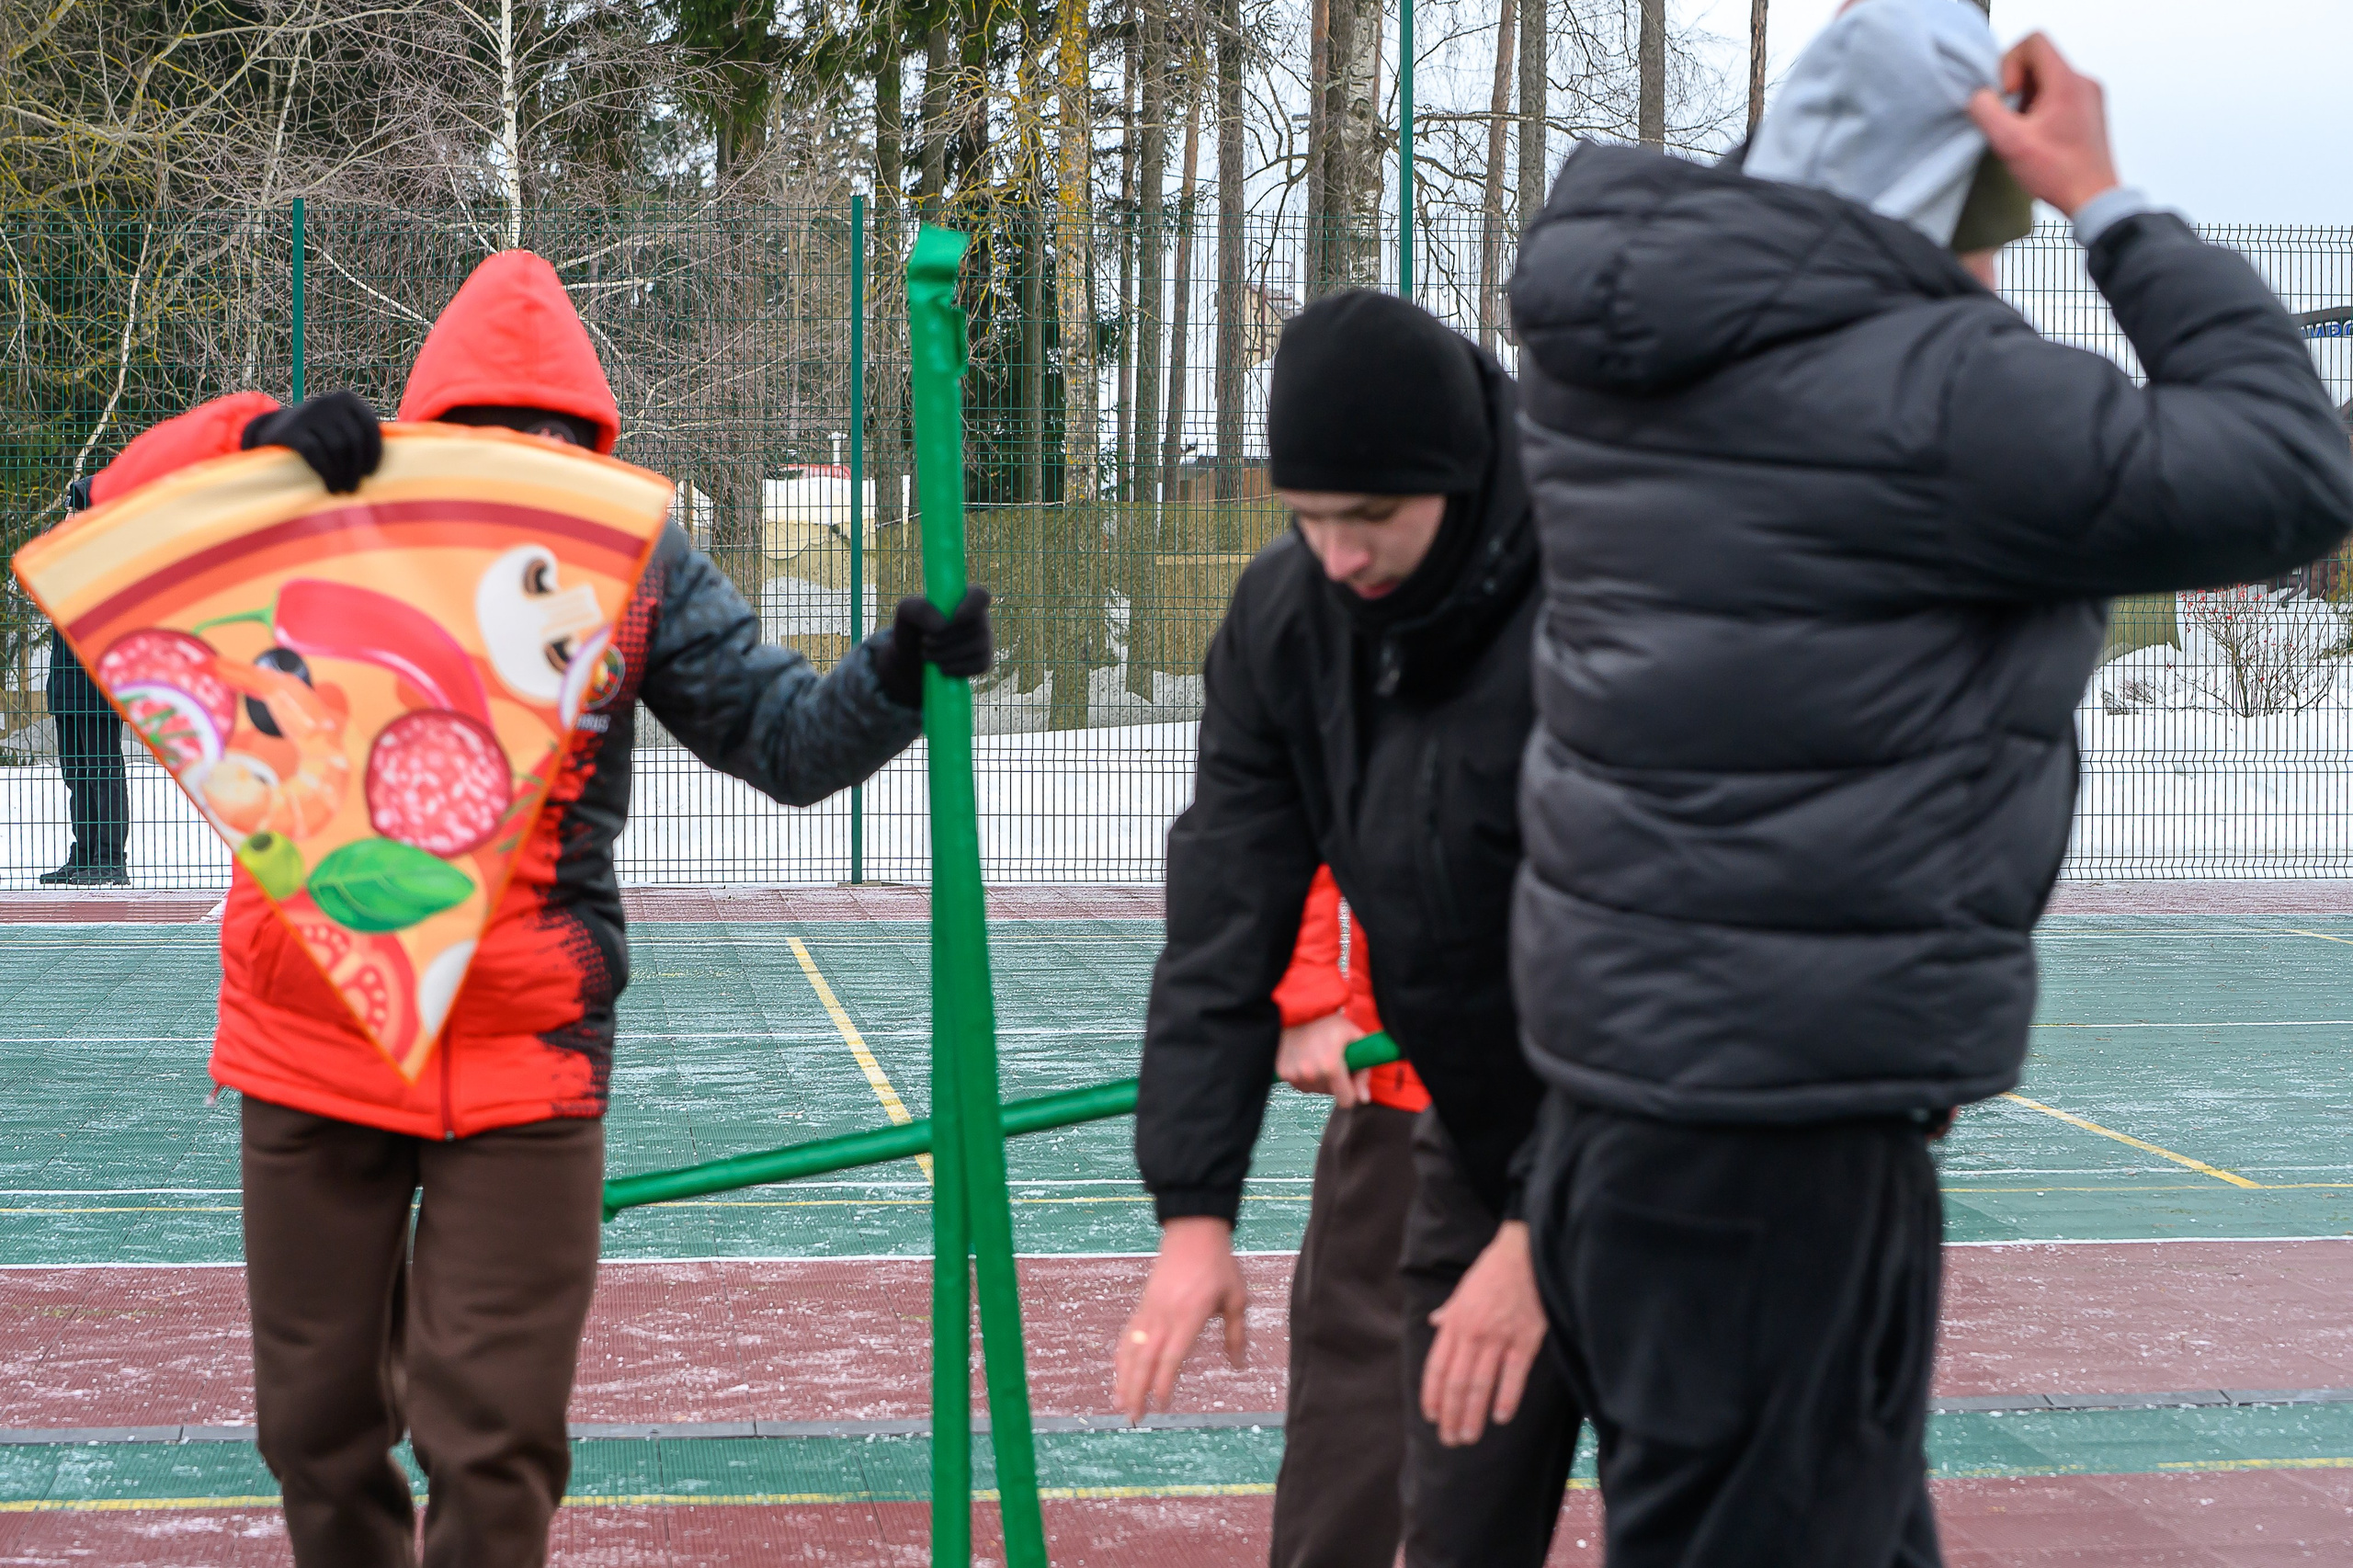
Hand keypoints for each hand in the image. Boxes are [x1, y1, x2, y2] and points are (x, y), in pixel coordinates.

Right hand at [241, 391, 382, 494]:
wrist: (274, 428)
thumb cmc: (319, 432)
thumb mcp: (341, 424)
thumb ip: (361, 432)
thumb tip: (402, 456)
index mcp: (347, 399)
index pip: (370, 426)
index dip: (374, 453)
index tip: (370, 474)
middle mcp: (328, 401)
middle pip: (353, 441)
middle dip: (355, 469)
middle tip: (353, 489)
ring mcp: (308, 413)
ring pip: (337, 449)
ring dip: (341, 474)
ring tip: (340, 489)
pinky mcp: (292, 429)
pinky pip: (315, 454)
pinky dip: (326, 472)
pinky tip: (329, 485)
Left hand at [877, 586, 992, 707]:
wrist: (912, 661)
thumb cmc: (912, 630)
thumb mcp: (906, 614)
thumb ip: (919, 610)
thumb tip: (941, 624)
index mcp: (963, 598)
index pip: (980, 596)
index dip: (971, 606)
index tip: (953, 617)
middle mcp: (978, 617)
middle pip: (974, 626)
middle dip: (945, 638)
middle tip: (924, 642)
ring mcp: (984, 640)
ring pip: (976, 646)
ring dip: (947, 654)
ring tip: (927, 655)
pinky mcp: (983, 661)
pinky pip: (978, 665)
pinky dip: (957, 668)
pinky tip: (942, 668)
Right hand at [1113, 1217, 1246, 1422]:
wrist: (1193, 1231)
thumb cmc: (1219, 1265)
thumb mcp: (1236, 1298)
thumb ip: (1236, 1334)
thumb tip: (1238, 1367)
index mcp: (1188, 1316)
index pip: (1172, 1357)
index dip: (1163, 1384)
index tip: (1161, 1407)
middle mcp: (1164, 1315)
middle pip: (1145, 1360)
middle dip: (1136, 1391)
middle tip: (1133, 1418)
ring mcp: (1150, 1309)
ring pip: (1132, 1350)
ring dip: (1124, 1379)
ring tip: (1120, 1404)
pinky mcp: (1144, 1304)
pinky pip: (1128, 1335)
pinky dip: (1122, 1357)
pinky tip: (1119, 1373)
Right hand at [1276, 1011, 1369, 1107]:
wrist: (1292, 1010)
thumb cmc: (1325, 1021)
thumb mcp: (1353, 1036)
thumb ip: (1364, 1069)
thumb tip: (1364, 1098)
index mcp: (1331, 1066)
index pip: (1346, 1100)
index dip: (1351, 1091)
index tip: (1348, 1078)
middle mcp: (1311, 1074)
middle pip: (1331, 1094)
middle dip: (1334, 1081)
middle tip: (1331, 1058)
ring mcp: (1294, 1075)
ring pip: (1315, 1089)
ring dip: (1318, 1078)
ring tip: (1316, 1055)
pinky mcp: (1281, 1073)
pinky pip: (1299, 1083)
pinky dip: (1304, 1075)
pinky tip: (1303, 1056)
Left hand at [1420, 1220, 1546, 1447]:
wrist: (1523, 1254)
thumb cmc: (1492, 1271)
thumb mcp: (1462, 1290)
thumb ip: (1449, 1312)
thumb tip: (1434, 1322)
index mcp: (1454, 1323)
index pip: (1436, 1367)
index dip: (1432, 1396)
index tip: (1431, 1418)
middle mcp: (1472, 1334)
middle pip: (1456, 1383)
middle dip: (1450, 1415)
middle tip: (1450, 1440)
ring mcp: (1498, 1339)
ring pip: (1480, 1385)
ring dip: (1473, 1415)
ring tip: (1469, 1436)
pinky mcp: (1525, 1341)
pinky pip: (1513, 1376)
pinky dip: (1506, 1399)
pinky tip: (1501, 1417)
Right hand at [1967, 34, 2119, 217]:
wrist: (2093, 198)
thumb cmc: (2057, 173)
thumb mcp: (2009, 143)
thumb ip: (1986, 112)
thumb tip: (1979, 97)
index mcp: (2066, 82)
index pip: (2034, 42)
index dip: (2011, 63)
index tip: (2009, 96)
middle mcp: (2083, 81)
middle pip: (2040, 59)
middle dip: (2017, 83)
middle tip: (2012, 116)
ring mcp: (2089, 95)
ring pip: (2048, 77)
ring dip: (2027, 98)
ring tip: (2025, 130)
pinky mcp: (2089, 109)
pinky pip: (2059, 93)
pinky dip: (2041, 107)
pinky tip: (2038, 136)